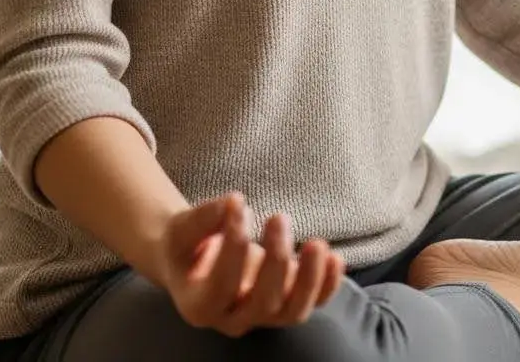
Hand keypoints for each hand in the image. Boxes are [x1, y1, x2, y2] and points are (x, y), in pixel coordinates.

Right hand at [157, 192, 345, 336]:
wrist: (197, 260)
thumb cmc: (188, 244)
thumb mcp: (183, 230)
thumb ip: (202, 219)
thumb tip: (233, 202)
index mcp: (199, 305)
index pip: (221, 286)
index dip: (233, 247)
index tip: (239, 206)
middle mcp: (232, 318)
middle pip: (262, 303)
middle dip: (275, 260)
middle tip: (278, 217)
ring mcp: (262, 315)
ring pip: (292, 312)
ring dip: (309, 279)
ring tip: (316, 243)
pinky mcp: (286, 303)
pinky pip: (312, 303)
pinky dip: (327, 285)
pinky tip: (336, 258)